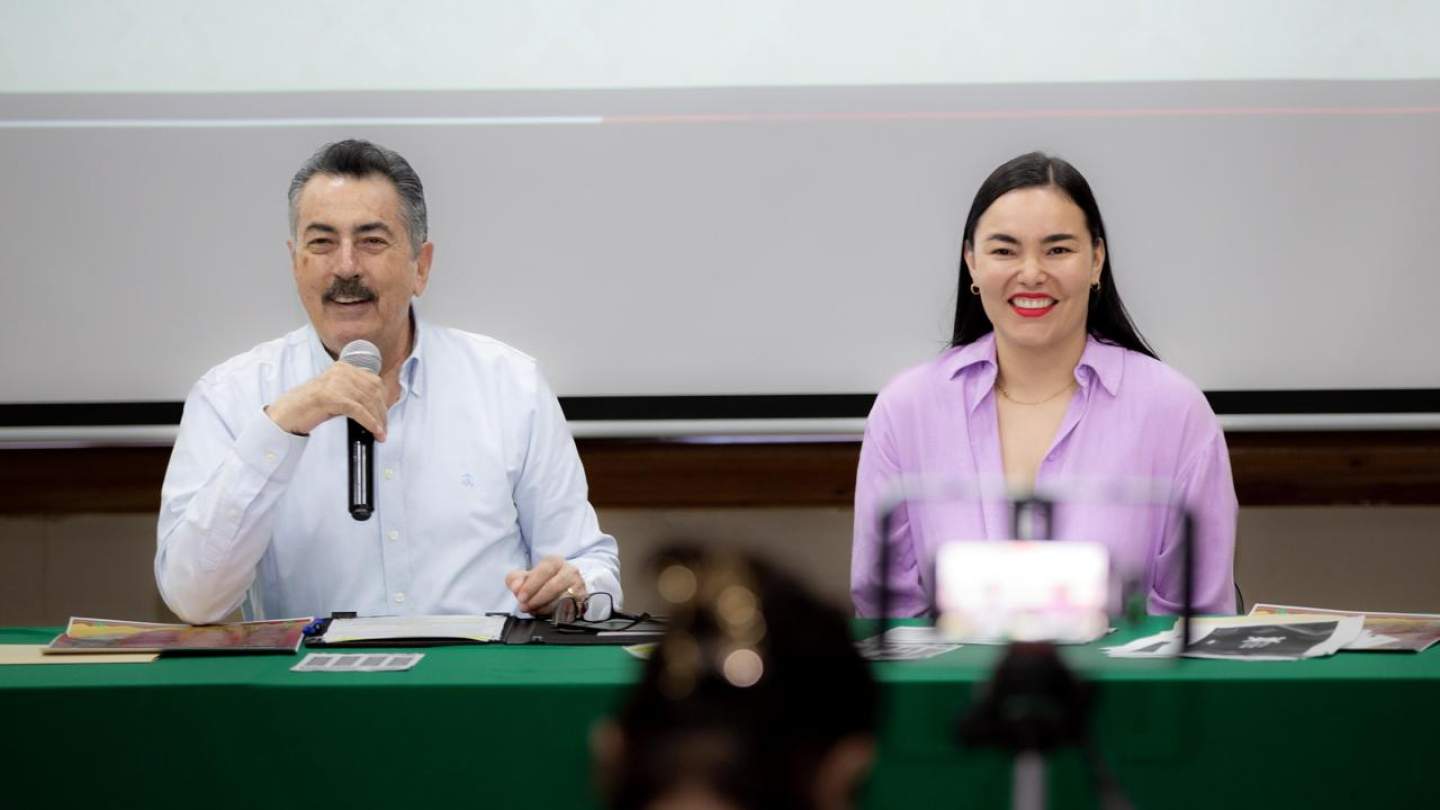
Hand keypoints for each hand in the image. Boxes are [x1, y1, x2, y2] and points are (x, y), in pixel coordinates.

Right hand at [264, 361, 388, 439]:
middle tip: (383, 427)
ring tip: (380, 433)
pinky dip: (370, 422)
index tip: (384, 414)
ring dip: (378, 420)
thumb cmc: (309, 406)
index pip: (373, 381)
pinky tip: (374, 431)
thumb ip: (354, 392)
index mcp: (343, 368)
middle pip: (373, 391)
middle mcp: (341, 372)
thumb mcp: (335, 392)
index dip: (383, 399)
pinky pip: (359, 410)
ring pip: (368, 401)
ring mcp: (335, 383)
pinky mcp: (332, 397)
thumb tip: (377, 405)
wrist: (286, 414)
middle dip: (382, 411)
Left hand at [505, 555, 586, 615]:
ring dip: (544, 607)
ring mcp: (578, 585)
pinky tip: (545, 614)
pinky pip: (569, 609)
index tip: (521, 597)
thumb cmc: (541, 581)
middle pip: (553, 586)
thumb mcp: (525, 577)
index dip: (531, 585)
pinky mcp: (582, 600)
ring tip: (533, 610)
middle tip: (524, 607)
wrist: (562, 587)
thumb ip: (515, 580)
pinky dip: (555, 613)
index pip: (545, 570)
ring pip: (561, 599)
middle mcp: (570, 571)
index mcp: (555, 561)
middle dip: (536, 599)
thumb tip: (515, 587)